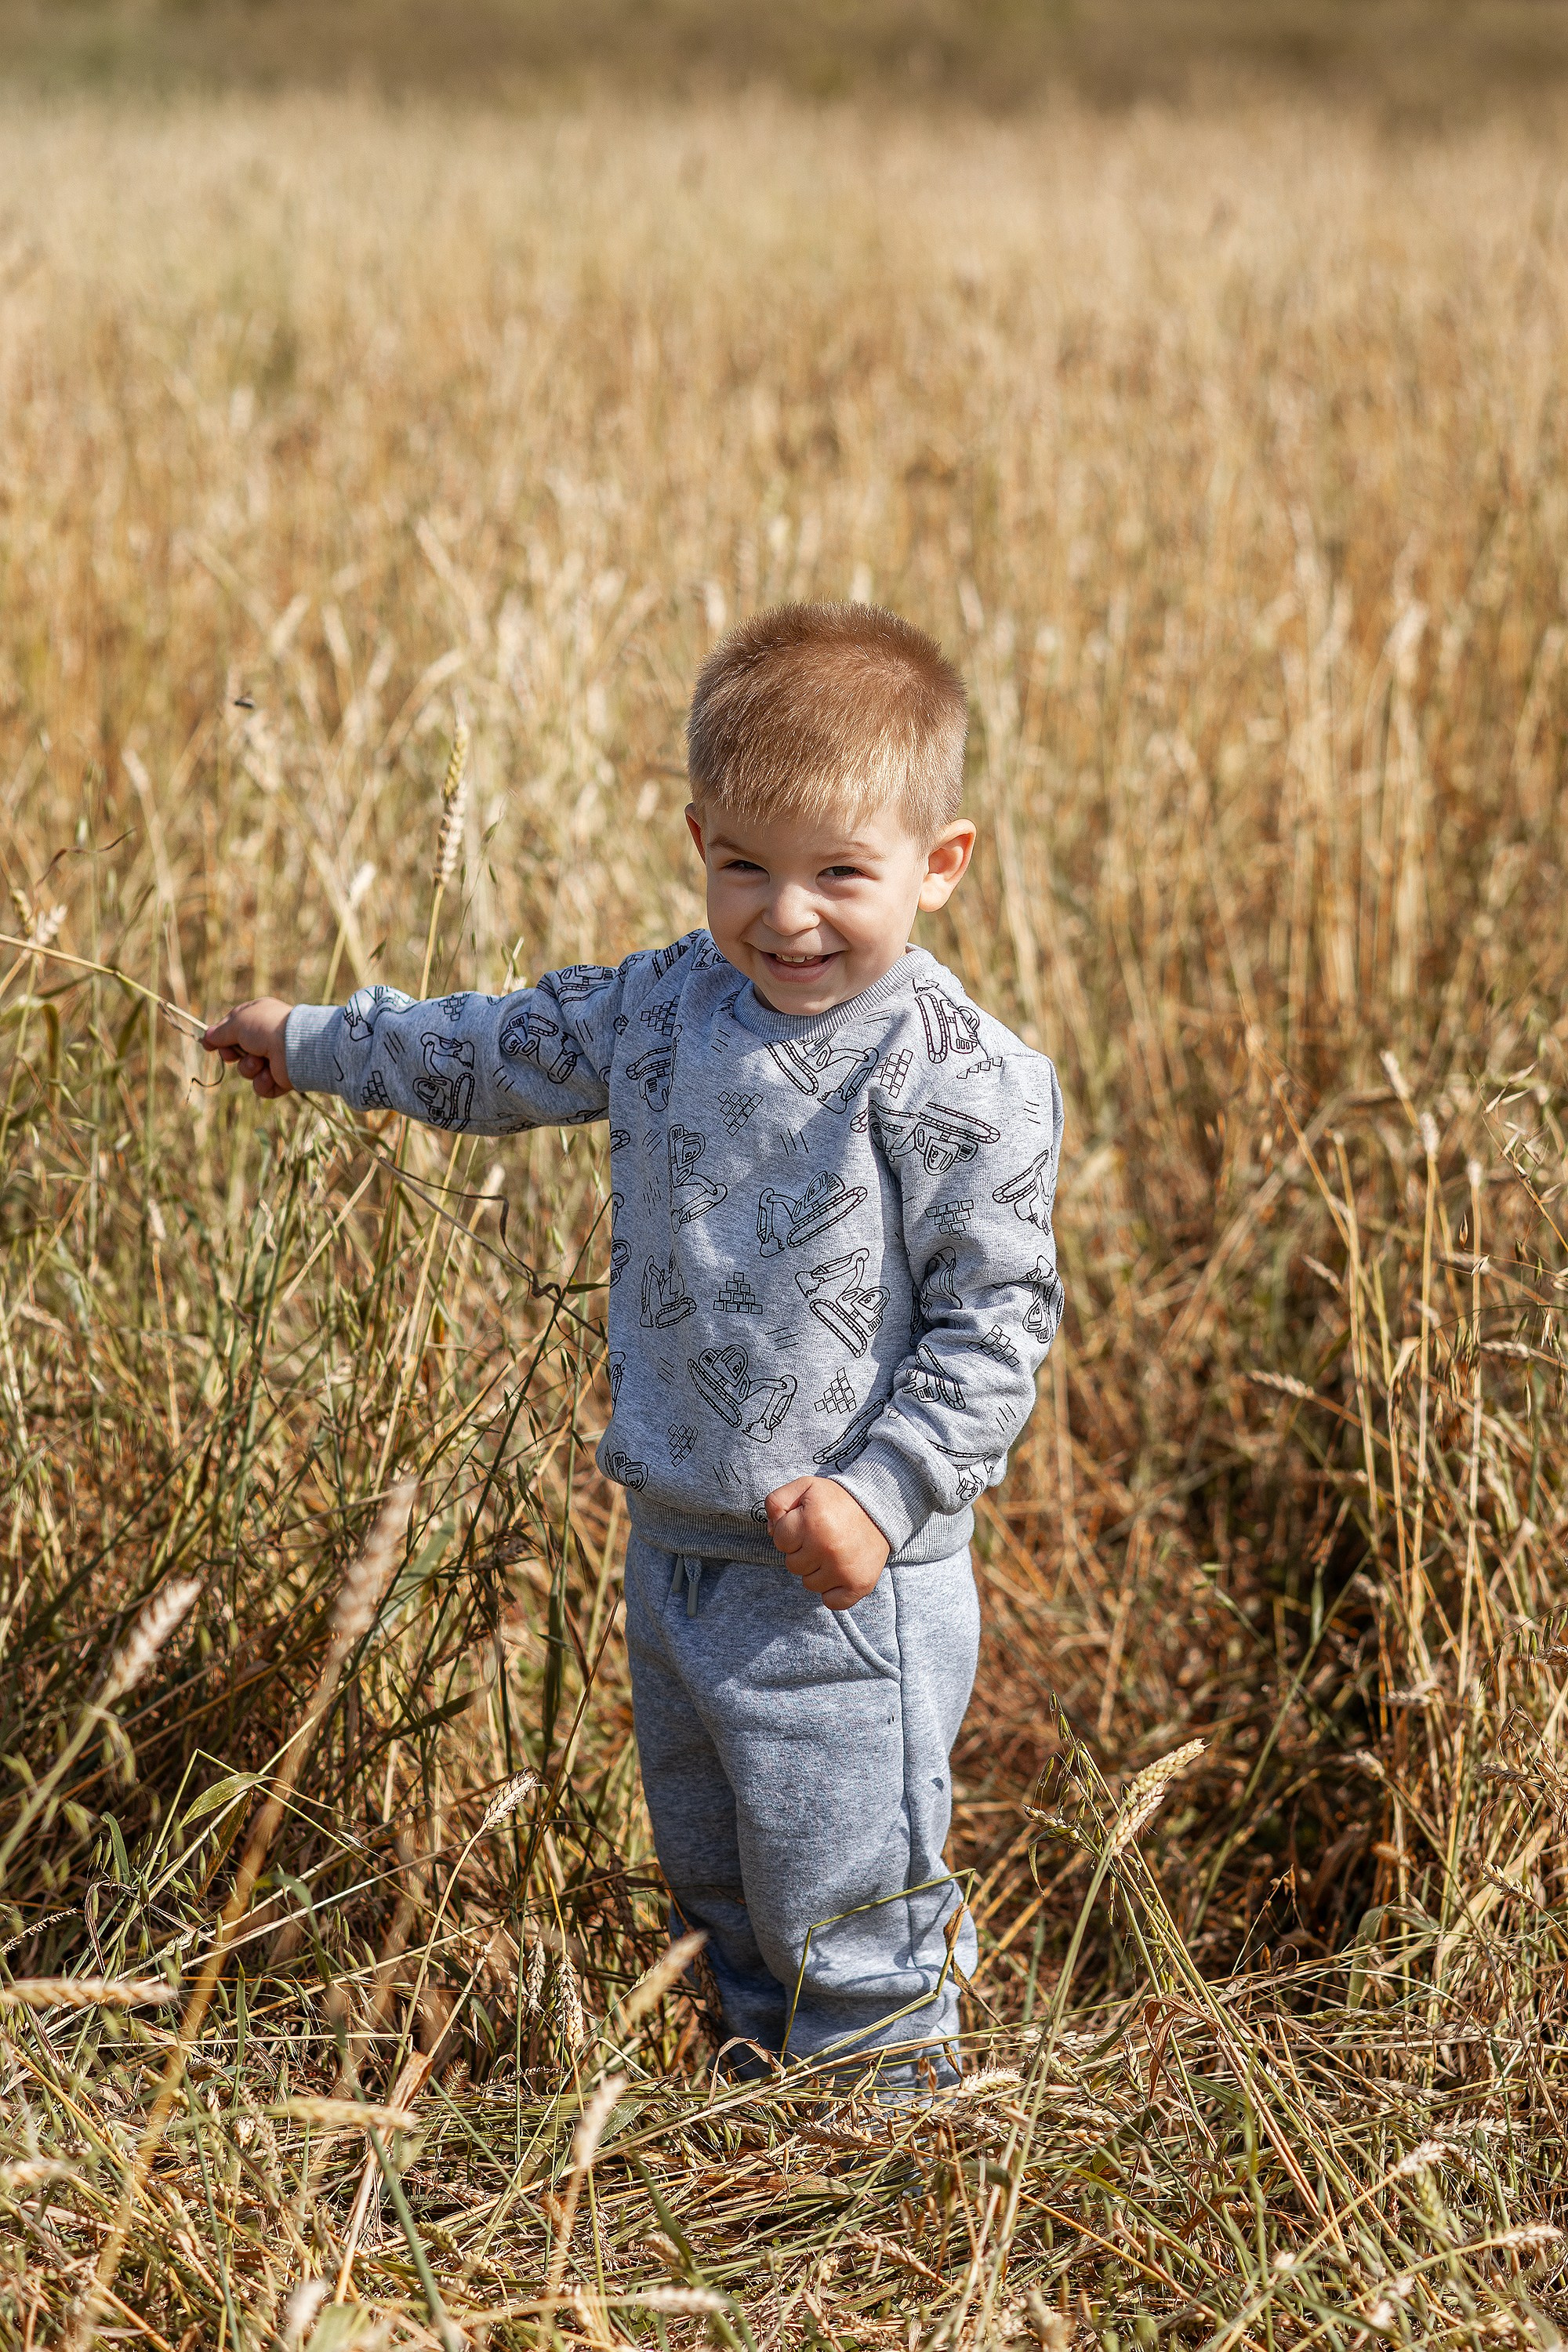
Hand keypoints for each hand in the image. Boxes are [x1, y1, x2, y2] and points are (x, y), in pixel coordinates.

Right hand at [202, 997, 294, 1098]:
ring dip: (249, 1067)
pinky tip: (270, 1075)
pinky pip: (261, 1086)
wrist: (295, 1047)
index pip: (233, 1027)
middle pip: (237, 1051)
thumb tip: (207, 1037)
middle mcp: (266, 1037)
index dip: (220, 1037)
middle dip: (232, 1054)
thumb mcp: (237, 1023)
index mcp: (258, 1017)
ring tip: (260, 1061)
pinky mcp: (281, 1078)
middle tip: (233, 1054)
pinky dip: (262, 1082)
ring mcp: (275, 1058)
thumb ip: (220, 1032)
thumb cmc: (265, 1028)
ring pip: (247, 1070)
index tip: (208, 1045)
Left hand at [766, 1477, 889, 1610]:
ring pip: (809, 1584)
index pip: (779, 1540)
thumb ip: (777, 1501)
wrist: (880, 1509)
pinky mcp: (859, 1585)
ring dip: (816, 1570)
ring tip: (832, 1552)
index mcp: (812, 1522)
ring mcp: (843, 1569)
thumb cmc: (837, 1500)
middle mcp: (827, 1548)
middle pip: (792, 1564)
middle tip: (821, 1538)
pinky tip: (839, 1571)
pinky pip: (831, 1602)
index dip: (790, 1531)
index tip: (807, 1524)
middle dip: (802, 1551)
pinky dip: (832, 1591)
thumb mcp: (805, 1487)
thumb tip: (771, 1530)